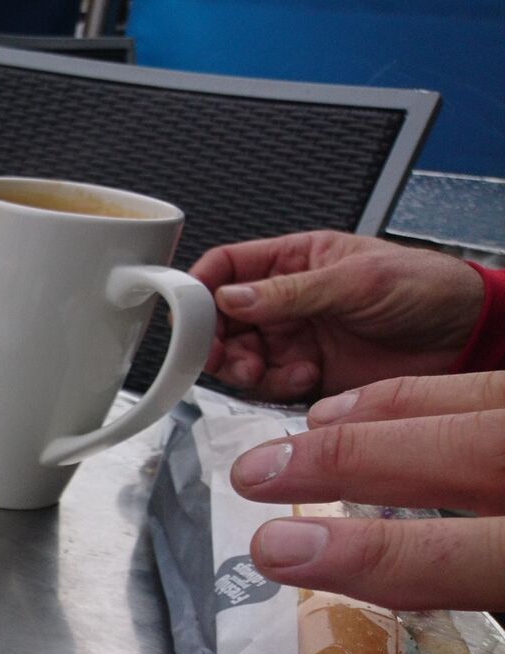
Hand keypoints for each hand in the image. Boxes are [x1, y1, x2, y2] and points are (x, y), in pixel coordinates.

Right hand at [187, 232, 483, 401]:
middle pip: (222, 318)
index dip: (201, 285)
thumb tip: (232, 297)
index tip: (186, 307)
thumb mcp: (356, 280)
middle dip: (214, 338)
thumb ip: (290, 292)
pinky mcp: (309, 376)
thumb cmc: (427, 288)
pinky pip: (268, 386)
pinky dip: (271, 388)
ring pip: (239, 356)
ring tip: (263, 369)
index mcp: (294, 261)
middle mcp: (287, 302)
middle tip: (224, 352)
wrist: (469, 338)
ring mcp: (296, 340)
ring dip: (241, 367)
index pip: (228, 266)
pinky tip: (296, 380)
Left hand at [229, 371, 504, 653]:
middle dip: (364, 460)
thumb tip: (353, 419)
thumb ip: (483, 441)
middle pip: (484, 459)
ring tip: (276, 553)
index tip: (309, 418)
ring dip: (384, 556)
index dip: (400, 408)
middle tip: (255, 472)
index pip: (494, 410)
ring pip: (496, 561)